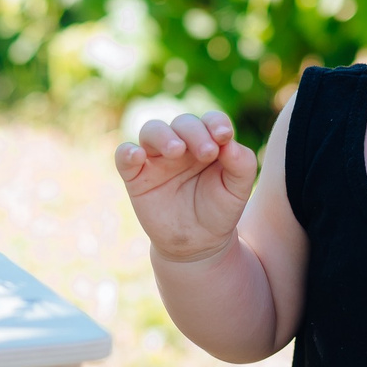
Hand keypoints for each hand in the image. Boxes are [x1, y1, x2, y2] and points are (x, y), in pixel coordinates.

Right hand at [116, 112, 257, 264]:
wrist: (197, 245)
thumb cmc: (218, 211)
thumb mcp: (237, 191)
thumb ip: (242, 164)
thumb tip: (229, 142)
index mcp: (208, 142)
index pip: (210, 121)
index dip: (216, 122)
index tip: (224, 136)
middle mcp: (182, 145)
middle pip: (183, 123)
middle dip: (195, 133)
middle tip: (207, 153)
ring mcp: (156, 159)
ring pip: (152, 130)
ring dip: (164, 136)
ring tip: (176, 151)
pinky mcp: (136, 176)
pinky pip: (124, 156)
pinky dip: (127, 152)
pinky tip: (137, 155)